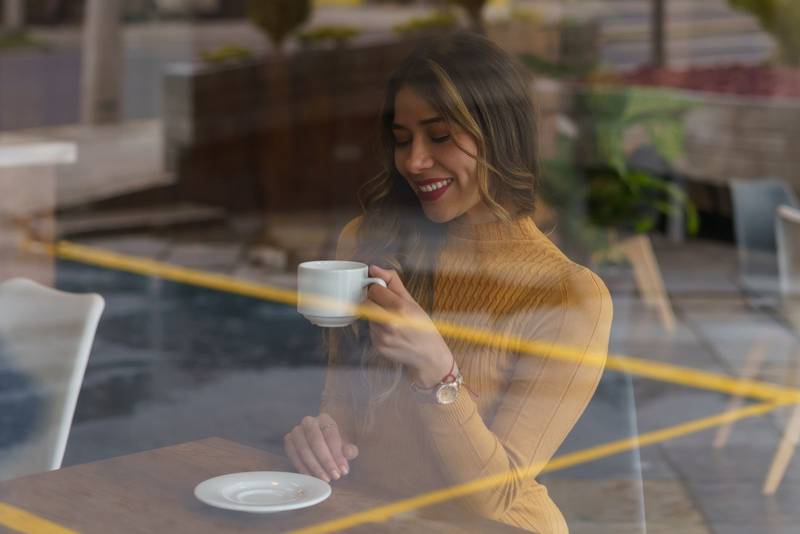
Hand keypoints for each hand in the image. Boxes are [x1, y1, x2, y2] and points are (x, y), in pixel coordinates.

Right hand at [283, 413, 357, 482]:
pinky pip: (293, 455)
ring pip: (303, 449)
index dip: (337, 454)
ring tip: (325, 478)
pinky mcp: (288, 441)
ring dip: (315, 466)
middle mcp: (309, 422)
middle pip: (316, 441)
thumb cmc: (333, 444)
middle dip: (326, 460)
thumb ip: (349, 450)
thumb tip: (349, 453)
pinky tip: (312, 476)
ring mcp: (296, 431)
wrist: (318, 441)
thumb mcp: (344, 445)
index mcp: (325, 419)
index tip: (343, 470)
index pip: (331, 435)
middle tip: (334, 476)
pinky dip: (302, 467)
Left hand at [362, 265, 454, 386]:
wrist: (429, 356)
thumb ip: (392, 282)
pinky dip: (377, 328)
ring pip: (367, 317)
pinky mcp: (378, 346)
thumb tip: (374, 268)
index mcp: (400, 308)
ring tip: (392, 321)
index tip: (384, 292)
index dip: (377, 289)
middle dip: (372, 301)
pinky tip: (391, 332)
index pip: (374, 290)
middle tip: (384, 304)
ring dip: (375, 315)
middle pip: (365, 303)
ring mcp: (382, 336)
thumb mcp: (412, 302)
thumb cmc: (423, 327)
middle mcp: (389, 323)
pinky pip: (370, 330)